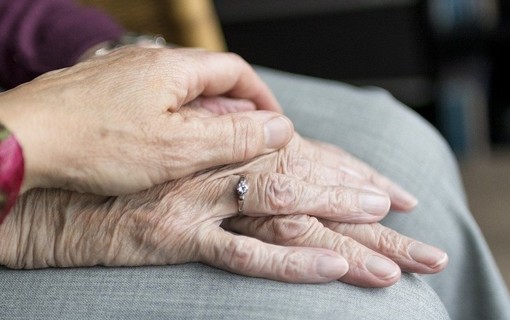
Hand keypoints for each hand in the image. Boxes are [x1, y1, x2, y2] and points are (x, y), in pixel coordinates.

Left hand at [0, 47, 288, 194]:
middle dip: (235, 111)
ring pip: (180, 93)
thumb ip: (234, 136)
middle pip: (209, 81)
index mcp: (174, 68)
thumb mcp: (179, 147)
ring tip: (208, 150)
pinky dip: (172, 122)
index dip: (261, 98)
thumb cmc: (95, 143)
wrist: (22, 141)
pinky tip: (165, 147)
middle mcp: (149, 62)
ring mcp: (123, 75)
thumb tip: (279, 128)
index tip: (274, 124)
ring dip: (203, 118)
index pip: (236, 71)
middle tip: (245, 144)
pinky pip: (152, 102)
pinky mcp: (103, 93)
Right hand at [0, 109, 442, 285]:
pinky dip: (290, 259)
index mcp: (225, 148)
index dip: (350, 173)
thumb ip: (228, 160)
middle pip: (307, 182)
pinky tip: (333, 266)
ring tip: (393, 251)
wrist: (67, 194)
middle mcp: (220, 166)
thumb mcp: (185, 161)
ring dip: (341, 228)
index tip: (391, 193)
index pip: (304, 157)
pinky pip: (243, 249)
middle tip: (410, 223)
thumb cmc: (129, 177)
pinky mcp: (178, 235)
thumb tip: (270, 158)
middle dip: (362, 202)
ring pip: (285, 210)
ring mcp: (202, 200)